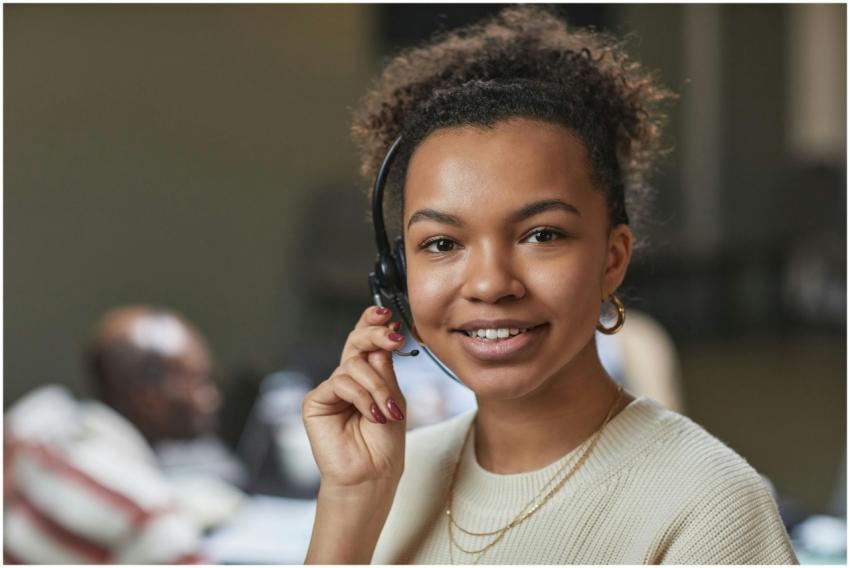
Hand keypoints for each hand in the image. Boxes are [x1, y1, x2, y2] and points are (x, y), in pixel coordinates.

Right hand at [302, 306, 407, 489]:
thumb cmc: (385, 442)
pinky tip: (372, 415)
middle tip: (393, 337)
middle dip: (374, 334)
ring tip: (386, 412)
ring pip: (354, 366)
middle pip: (355, 342)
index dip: (373, 323)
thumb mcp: (393, 397)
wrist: (372, 475)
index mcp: (367, 375)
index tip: (388, 314)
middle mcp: (347, 378)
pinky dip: (361, 397)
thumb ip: (384, 366)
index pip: (366, 341)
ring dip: (376, 387)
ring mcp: (330, 389)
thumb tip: (384, 330)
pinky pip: (341, 383)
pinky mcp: (315, 401)